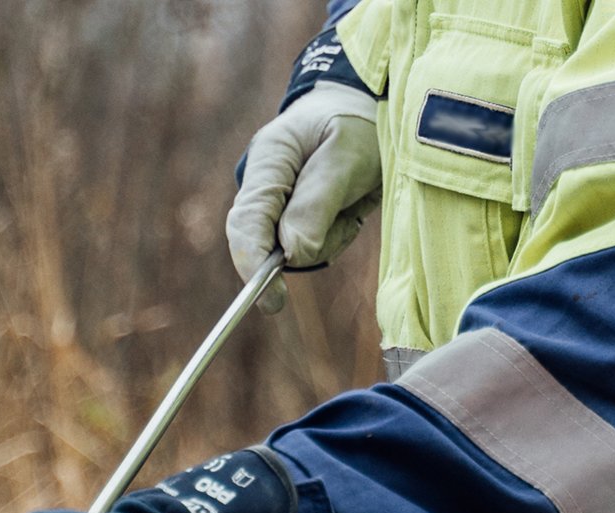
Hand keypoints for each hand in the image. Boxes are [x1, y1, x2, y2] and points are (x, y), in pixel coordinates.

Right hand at [228, 81, 380, 312]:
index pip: (247, 222)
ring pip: (294, 251)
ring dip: (330, 237)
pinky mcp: (293, 216)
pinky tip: (348, 208)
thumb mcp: (346, 157)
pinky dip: (334, 235)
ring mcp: (276, 202)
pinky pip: (311, 246)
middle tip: (348, 216)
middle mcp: (264, 183)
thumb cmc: (358, 125)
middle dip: (310, 244)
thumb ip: (317, 202)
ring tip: (353, 200)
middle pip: (266, 243)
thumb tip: (291, 253)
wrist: (367, 110)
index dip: (253, 264)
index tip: (272, 300)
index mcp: (269, 159)